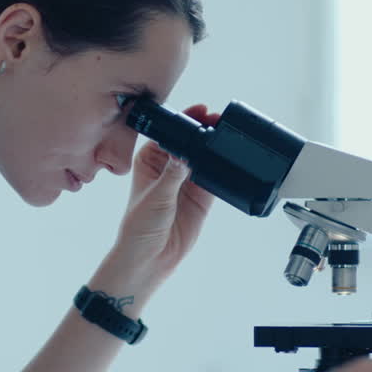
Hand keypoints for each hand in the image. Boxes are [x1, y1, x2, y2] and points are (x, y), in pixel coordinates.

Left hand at [96, 105, 219, 306]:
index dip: (185, 121)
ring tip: (229, 137)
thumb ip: (173, 174)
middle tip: (219, 121)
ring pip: (206, 158)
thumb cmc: (139, 227)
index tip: (200, 112)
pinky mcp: (202, 197)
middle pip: (191, 142)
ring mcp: (187, 182)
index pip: (170, 133)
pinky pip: (217, 178)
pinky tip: (232, 162)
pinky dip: (225, 171)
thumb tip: (184, 153)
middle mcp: (169, 167)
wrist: (150, 259)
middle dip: (205, 131)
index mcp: (150, 160)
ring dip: (216, 149)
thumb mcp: (155, 196)